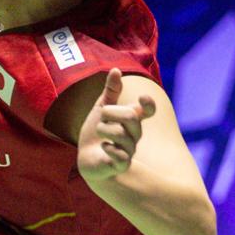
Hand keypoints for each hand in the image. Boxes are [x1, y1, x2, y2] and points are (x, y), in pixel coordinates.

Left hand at [78, 68, 153, 183]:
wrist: (85, 157)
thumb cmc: (96, 133)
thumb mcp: (101, 108)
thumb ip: (110, 91)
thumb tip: (115, 69)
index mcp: (132, 120)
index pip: (149, 111)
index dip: (149, 105)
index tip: (141, 97)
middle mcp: (134, 135)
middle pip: (131, 117)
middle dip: (112, 112)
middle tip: (102, 114)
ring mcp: (129, 150)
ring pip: (122, 134)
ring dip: (104, 129)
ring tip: (99, 131)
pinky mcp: (121, 165)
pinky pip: (121, 155)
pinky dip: (109, 147)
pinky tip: (103, 146)